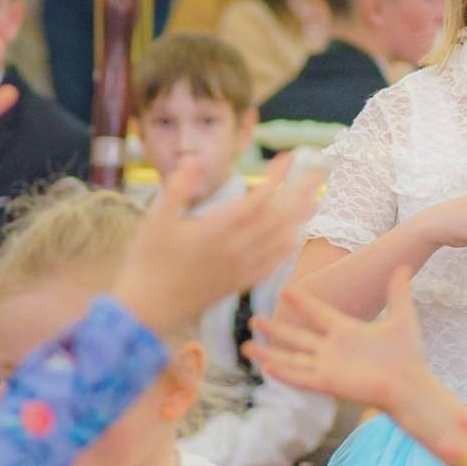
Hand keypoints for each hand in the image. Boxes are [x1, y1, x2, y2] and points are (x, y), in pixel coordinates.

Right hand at [112, 156, 319, 338]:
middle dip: (300, 193)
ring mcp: (239, 268)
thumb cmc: (147, 261)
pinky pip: (271, 265)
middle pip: (277, 217)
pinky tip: (295, 239)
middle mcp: (234, 248)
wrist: (147, 308)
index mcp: (216, 229)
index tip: (290, 157)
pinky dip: (286, 249)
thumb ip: (177, 188)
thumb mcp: (155, 220)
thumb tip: (193, 160)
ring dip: (299, 219)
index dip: (277, 178)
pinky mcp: (237, 284)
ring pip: (278, 241)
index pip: (257, 199)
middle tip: (319, 173)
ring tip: (315, 200)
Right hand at [246, 268, 438, 420]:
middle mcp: (332, 349)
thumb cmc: (408, 355)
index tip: (285, 289)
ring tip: (247, 347)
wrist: (411, 384)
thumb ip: (397, 293)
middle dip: (275, 330)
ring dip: (269, 353)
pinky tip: (266, 367)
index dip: (302, 303)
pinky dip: (284, 372)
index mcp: (346, 331)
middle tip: (253, 320)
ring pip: (291, 358)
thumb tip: (403, 265)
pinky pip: (300, 377)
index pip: (318, 313)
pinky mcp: (328, 383)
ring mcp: (328, 367)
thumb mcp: (402, 318)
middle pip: (297, 338)